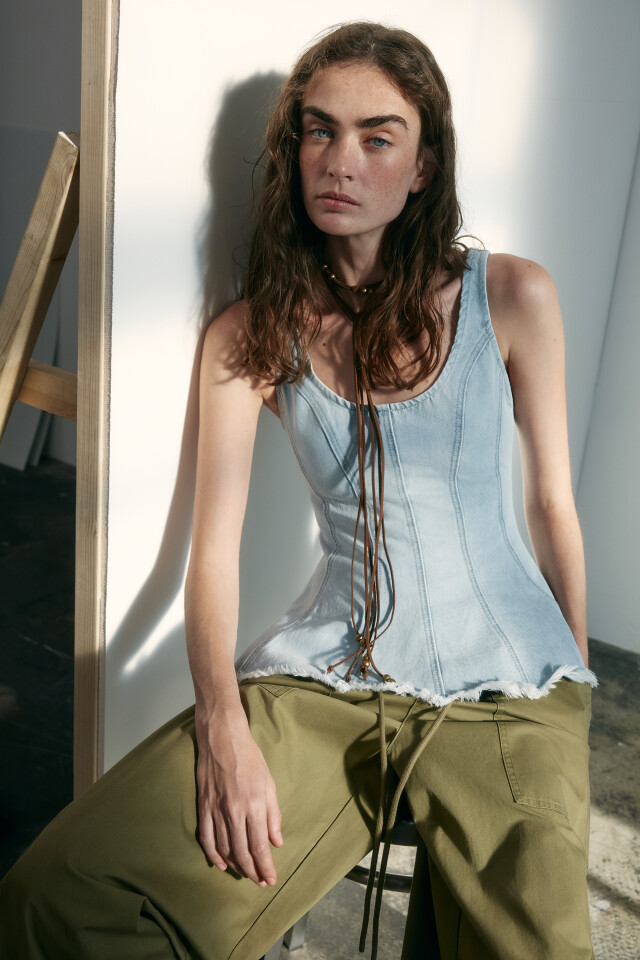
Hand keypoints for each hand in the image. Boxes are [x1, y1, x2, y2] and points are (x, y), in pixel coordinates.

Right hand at [194, 704, 282, 886]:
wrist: (222, 737)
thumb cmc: (249, 756)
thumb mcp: (269, 783)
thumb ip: (273, 814)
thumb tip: (277, 842)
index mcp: (254, 805)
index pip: (260, 846)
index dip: (266, 867)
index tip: (271, 879)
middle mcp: (234, 811)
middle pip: (242, 852)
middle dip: (253, 872)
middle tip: (260, 882)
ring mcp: (216, 809)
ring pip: (225, 848)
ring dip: (236, 866)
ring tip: (245, 875)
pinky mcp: (203, 805)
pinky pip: (206, 837)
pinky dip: (213, 854)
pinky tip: (220, 864)